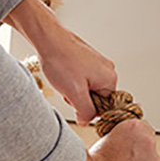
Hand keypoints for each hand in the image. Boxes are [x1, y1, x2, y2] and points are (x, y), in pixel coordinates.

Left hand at [5, 0, 117, 124]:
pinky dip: (72, 81)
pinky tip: (64, 74)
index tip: (75, 99)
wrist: (49, 40)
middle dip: (80, 98)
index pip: (104, 107)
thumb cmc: (61, 61)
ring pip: (88, 89)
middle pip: (96, 97)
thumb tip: (86, 121)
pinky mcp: (89, 60)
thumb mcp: (74, 93)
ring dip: (74, 90)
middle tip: (68, 89)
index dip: (87, 107)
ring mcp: (98, 64)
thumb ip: (85, 111)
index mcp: (110, 79)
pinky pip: (83, 79)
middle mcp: (108, 70)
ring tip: (64, 80)